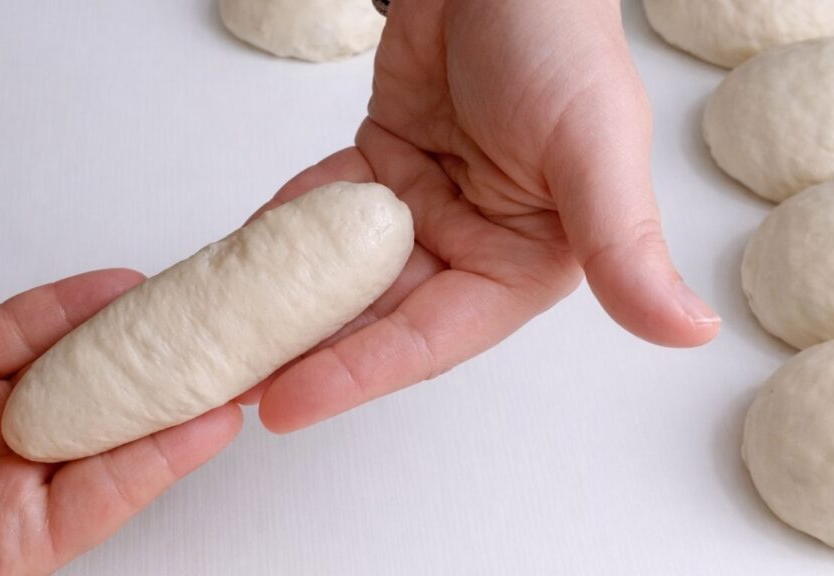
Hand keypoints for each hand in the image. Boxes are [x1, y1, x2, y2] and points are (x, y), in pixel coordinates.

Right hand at [0, 270, 241, 575]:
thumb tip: (48, 542)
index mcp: (4, 543)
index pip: (107, 492)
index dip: (165, 454)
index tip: (220, 419)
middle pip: (99, 422)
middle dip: (159, 387)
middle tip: (220, 352)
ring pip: (65, 367)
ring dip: (122, 339)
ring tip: (179, 311)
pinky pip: (9, 331)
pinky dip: (59, 309)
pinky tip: (109, 292)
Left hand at [242, 0, 720, 430]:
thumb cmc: (557, 43)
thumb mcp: (594, 149)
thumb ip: (624, 246)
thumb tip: (689, 331)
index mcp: (521, 264)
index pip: (431, 337)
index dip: (360, 375)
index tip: (288, 406)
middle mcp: (467, 247)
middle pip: (372, 317)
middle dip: (303, 352)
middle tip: (228, 383)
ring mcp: (416, 211)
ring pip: (338, 273)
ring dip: (280, 304)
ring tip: (214, 337)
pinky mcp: (378, 171)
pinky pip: (318, 213)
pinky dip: (276, 236)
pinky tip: (227, 265)